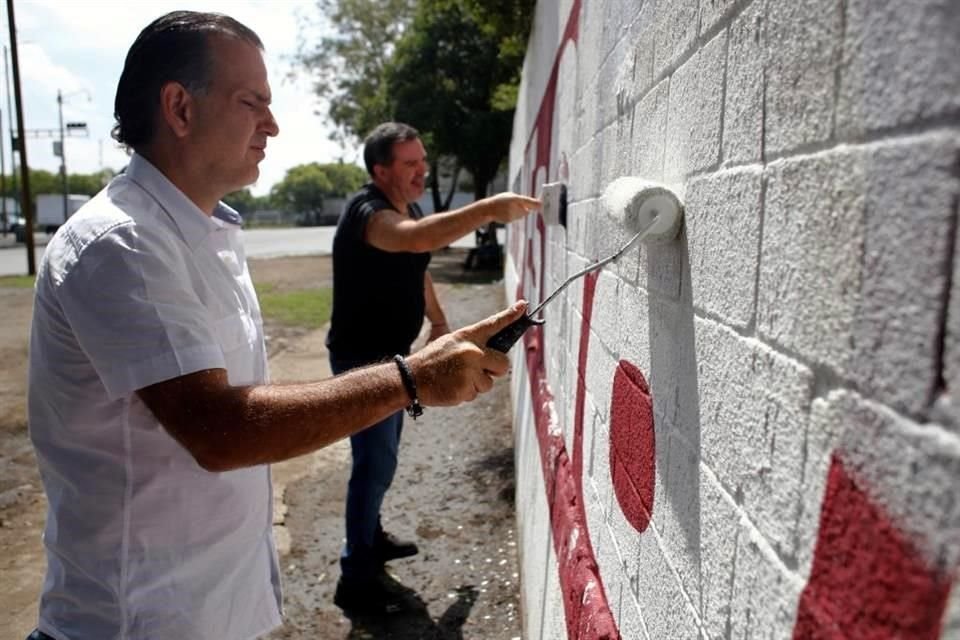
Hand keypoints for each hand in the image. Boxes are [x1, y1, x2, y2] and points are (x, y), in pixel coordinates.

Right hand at [407, 300, 527, 405]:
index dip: (510, 316)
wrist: (411, 377)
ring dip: (477, 384)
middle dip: (495, 370)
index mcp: (467, 337)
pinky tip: (451, 386)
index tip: (523, 306)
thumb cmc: (433, 361)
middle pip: (503, 363)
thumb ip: (473, 347)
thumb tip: (496, 357)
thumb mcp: (451, 343)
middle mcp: (471, 351)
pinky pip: (475, 394)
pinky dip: (465, 393)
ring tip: (457, 378)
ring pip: (489, 383)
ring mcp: (469, 371)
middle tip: (478, 371)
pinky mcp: (465, 388)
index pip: (493, 324)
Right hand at [484, 193, 540, 224]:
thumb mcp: (509, 195)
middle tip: (516, 206)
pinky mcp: (510, 220)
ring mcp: (512, 214)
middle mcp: (514, 207)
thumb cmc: (500, 200)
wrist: (488, 209)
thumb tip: (530, 205)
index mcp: (515, 198)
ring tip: (509, 209)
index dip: (536, 204)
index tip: (541, 205)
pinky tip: (506, 213)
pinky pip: (517, 218)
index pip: (528, 201)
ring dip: (519, 213)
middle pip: (526, 210)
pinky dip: (514, 216)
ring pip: (522, 215)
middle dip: (525, 209)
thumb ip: (520, 199)